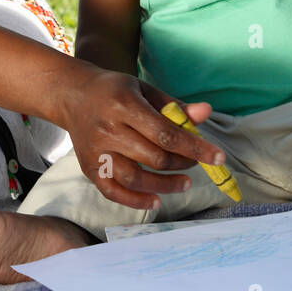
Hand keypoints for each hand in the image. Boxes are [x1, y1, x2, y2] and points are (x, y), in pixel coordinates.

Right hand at [56, 64, 224, 209]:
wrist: (73, 95)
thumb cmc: (116, 91)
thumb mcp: (145, 90)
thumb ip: (175, 106)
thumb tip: (206, 113)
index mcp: (125, 105)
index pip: (166, 133)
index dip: (195, 148)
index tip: (218, 158)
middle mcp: (108, 129)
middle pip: (153, 157)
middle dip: (182, 164)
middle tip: (194, 164)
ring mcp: (96, 151)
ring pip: (135, 178)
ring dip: (164, 185)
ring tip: (184, 184)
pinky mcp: (88, 167)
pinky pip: (112, 191)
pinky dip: (135, 200)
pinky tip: (155, 200)